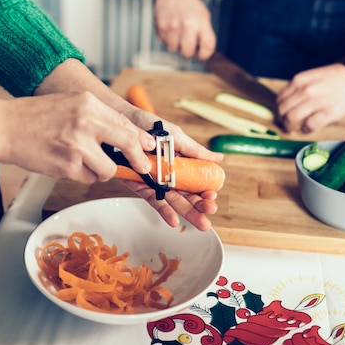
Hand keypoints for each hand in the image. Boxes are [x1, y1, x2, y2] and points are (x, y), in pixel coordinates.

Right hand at [0, 92, 155, 182]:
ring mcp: (77, 146)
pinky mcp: (67, 166)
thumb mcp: (72, 103)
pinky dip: (82, 175)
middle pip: (128, 145)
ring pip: (108, 169)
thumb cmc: (36, 116)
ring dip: (101, 170)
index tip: (150, 149)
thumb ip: (100, 117)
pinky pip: (88, 178)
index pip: (127, 124)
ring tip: (83, 160)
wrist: (4, 128)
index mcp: (89, 104)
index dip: (142, 140)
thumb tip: (130, 135)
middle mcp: (86, 123)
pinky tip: (67, 163)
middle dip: (138, 160)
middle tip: (142, 166)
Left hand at [123, 109, 223, 230]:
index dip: (206, 191)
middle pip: (188, 195)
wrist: (124, 121)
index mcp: (182, 164)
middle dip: (201, 206)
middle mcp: (170, 175)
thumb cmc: (149, 125)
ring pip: (174, 201)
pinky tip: (174, 220)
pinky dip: (164, 211)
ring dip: (188, 212)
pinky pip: (153, 200)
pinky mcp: (140, 185)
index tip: (212, 195)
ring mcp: (156, 181)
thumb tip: (219, 158)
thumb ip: (195, 150)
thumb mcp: (176, 136)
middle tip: (210, 211)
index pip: (197, 182)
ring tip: (201, 223)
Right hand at [154, 0, 215, 59]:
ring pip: (173, 49)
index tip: (202, 54)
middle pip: (187, 53)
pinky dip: (168, 38)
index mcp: (201, 22)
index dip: (205, 55)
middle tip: (188, 45)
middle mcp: (187, 25)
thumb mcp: (203, 16)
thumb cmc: (190, 6)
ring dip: (176, 45)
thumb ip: (204, 34)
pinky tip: (171, 29)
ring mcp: (173, 27)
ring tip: (178, 34)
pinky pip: (164, 42)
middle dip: (188, 52)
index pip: (207, 46)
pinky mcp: (161, 27)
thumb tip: (202, 53)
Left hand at [276, 64, 344, 132]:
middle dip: (281, 120)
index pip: (279, 99)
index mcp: (299, 80)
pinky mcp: (328, 112)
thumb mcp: (311, 77)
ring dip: (289, 127)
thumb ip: (297, 88)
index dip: (278, 110)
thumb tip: (284, 105)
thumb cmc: (333, 78)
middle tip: (285, 124)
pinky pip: (309, 126)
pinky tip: (308, 128)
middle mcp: (305, 90)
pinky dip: (305, 129)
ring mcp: (316, 101)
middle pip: (283, 110)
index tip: (281, 115)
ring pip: (292, 118)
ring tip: (292, 129)